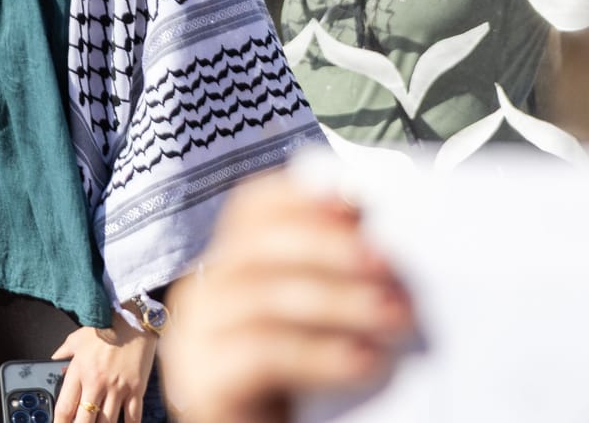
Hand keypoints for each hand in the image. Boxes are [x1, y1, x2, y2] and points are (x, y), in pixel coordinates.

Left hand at [53, 319, 156, 422]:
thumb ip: (62, 353)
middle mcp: (97, 382)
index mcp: (79, 371)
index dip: (60, 422)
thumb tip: (54, 361)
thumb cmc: (105, 328)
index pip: (66, 406)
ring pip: (108, 422)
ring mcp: (117, 388)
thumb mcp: (77, 339)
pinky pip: (133, 416)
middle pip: (85, 419)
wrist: (132, 320)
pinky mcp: (136, 389)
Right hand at [157, 173, 412, 422]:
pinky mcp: (202, 382)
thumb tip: (387, 239)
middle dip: (326, 246)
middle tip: (387, 264)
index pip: (251, 209)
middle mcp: (205, 292)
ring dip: (336, 300)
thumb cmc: (306, 393)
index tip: (354, 200)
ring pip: (259, 295)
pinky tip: (363, 361)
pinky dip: (317, 352)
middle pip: (255, 245)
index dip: (299, 196)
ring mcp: (196, 337)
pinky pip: (259, 353)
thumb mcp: (323, 327)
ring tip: (394, 315)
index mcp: (231, 268)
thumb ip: (339, 282)